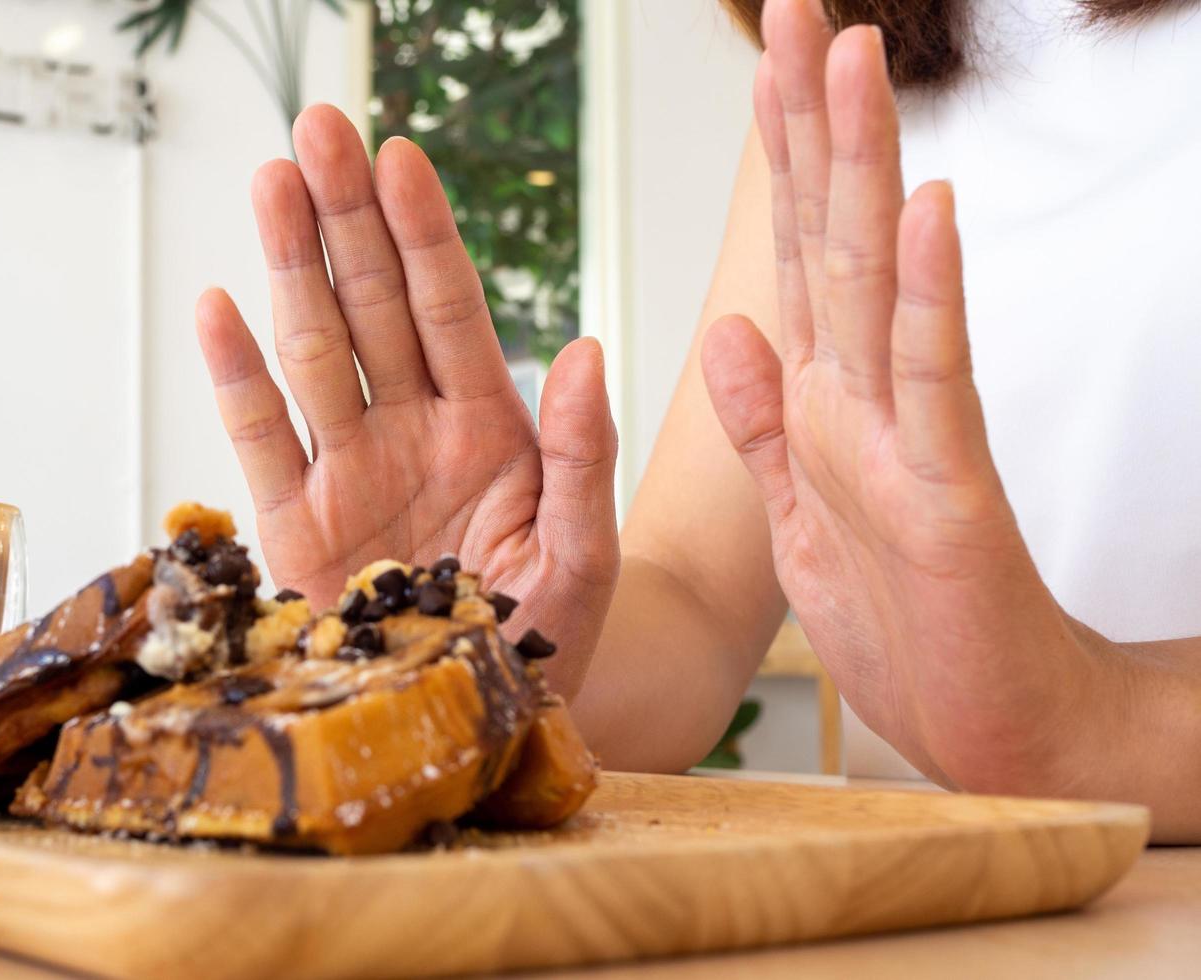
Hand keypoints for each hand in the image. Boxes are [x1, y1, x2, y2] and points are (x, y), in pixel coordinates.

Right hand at [195, 105, 618, 696]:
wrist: (481, 714)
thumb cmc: (546, 633)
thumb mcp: (584, 549)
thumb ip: (584, 454)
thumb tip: (588, 349)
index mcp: (488, 425)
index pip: (451, 307)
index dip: (425, 233)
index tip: (400, 156)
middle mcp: (412, 428)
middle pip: (374, 304)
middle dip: (347, 217)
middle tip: (319, 129)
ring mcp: (351, 469)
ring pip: (315, 349)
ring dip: (292, 266)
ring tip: (273, 181)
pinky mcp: (297, 524)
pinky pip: (263, 439)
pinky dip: (239, 377)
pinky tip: (220, 306)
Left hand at [701, 0, 1111, 790]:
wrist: (987, 722)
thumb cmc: (902, 620)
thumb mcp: (795, 512)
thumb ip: (765, 422)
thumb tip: (730, 332)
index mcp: (821, 403)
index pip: (792, 256)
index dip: (776, 159)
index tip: (761, 64)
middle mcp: (864, 398)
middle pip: (830, 237)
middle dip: (810, 124)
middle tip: (797, 12)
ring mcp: (911, 435)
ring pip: (877, 280)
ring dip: (864, 171)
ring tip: (852, 65)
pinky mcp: (949, 491)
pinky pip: (933, 380)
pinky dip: (928, 296)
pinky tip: (928, 211)